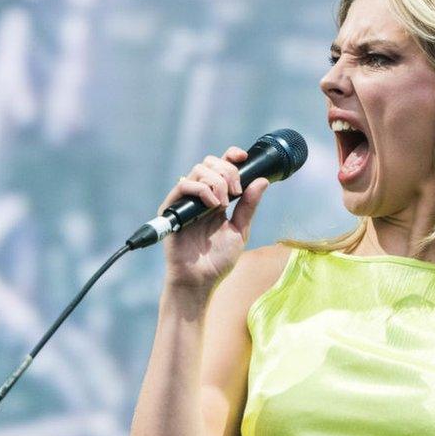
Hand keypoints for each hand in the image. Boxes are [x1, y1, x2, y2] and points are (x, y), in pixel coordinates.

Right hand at [159, 146, 269, 291]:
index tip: (243, 157)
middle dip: (228, 171)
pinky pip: (183, 185)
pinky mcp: (172, 208)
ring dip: (217, 182)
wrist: (200, 280)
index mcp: (217, 198)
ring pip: (199, 170)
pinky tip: (212, 206)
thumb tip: (262, 181)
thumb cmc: (218, 260)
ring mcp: (186, 201)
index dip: (231, 156)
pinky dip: (201, 189)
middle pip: (210, 163)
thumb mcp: (240, 230)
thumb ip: (249, 206)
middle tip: (236, 192)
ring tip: (224, 204)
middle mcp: (200, 196)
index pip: (221, 166)